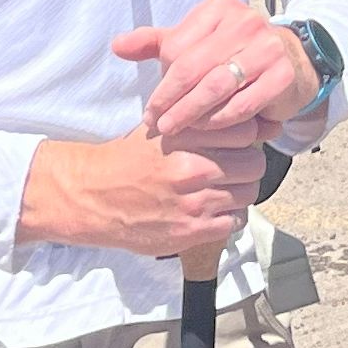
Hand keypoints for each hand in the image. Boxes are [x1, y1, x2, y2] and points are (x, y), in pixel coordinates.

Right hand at [19, 123, 266, 260]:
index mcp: (186, 135)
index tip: (237, 141)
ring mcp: (193, 202)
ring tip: (224, 189)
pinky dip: (229, 216)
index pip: (247, 130)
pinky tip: (214, 210)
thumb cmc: (128, 159)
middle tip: (234, 168)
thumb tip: (241, 117)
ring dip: (240, 192)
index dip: (246, 136)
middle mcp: (192, 167)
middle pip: (254, 164)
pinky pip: (234, 222)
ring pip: (248, 193)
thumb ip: (198, 121)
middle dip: (247, 165)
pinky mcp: (190, 230)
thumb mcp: (160, 126)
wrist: (93, 196)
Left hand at [121, 0, 318, 145]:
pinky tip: (209, 131)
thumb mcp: (193, 44)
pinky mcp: (282, 75)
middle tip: (156, 125)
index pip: (178, 47)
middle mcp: (245, 21)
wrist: (290, 61)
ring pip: (217, 86)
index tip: (151, 109)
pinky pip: (244, 104)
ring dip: (191, 114)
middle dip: (171, 101)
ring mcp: (268, 47)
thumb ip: (155, 43)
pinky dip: (222, 120)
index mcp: (219, 8)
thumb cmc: (231, 54)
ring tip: (174, 130)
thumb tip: (117, 46)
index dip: (161, 82)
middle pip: (194, 67)